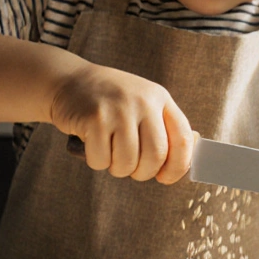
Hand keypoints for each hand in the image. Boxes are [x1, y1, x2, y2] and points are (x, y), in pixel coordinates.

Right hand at [50, 62, 194, 183]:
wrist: (70, 80)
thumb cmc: (110, 102)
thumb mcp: (142, 104)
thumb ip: (163, 128)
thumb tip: (189, 161)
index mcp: (160, 98)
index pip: (182, 140)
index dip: (177, 167)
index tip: (165, 177)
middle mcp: (143, 101)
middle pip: (156, 156)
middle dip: (142, 173)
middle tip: (131, 168)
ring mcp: (118, 109)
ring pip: (127, 162)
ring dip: (117, 169)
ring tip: (110, 154)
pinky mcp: (94, 118)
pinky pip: (101, 160)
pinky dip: (96, 161)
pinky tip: (92, 145)